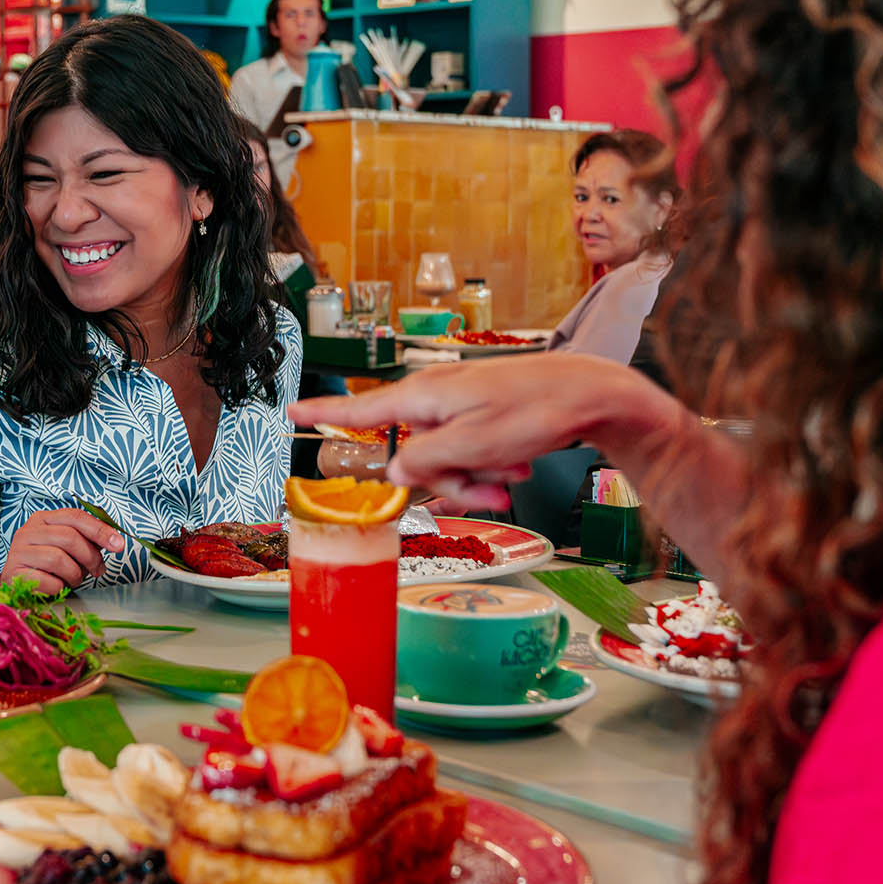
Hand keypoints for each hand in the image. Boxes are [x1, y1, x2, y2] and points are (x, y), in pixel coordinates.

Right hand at [0, 508, 126, 596]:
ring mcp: (18, 551)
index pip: (75, 517)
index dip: (100, 530)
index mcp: (42, 519)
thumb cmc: (49, 567)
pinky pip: (48, 581)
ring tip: (74, 580)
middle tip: (98, 570)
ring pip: (58, 559)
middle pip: (69, 537)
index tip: (119, 545)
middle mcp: (27, 531)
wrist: (19, 588)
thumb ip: (87, 540)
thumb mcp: (69, 549)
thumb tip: (115, 540)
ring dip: (74, 574)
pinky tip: (56, 587)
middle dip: (90, 556)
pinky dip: (59, 587)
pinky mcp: (12, 573)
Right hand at [293, 353, 669, 513]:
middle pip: (414, 454)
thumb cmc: (533, 412)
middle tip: (485, 489)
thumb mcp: (472, 446)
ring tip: (512, 476)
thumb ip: (425, 462)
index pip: (360, 410)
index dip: (324, 414)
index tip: (291, 413)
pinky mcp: (485, 413)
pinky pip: (471, 451)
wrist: (591, 393)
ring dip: (476, 477)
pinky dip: (491, 465)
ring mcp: (462, 405)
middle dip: (446, 480)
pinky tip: (519, 466)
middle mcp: (436, 399)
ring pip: (446, 458)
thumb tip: (396, 473)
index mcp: (423, 398)